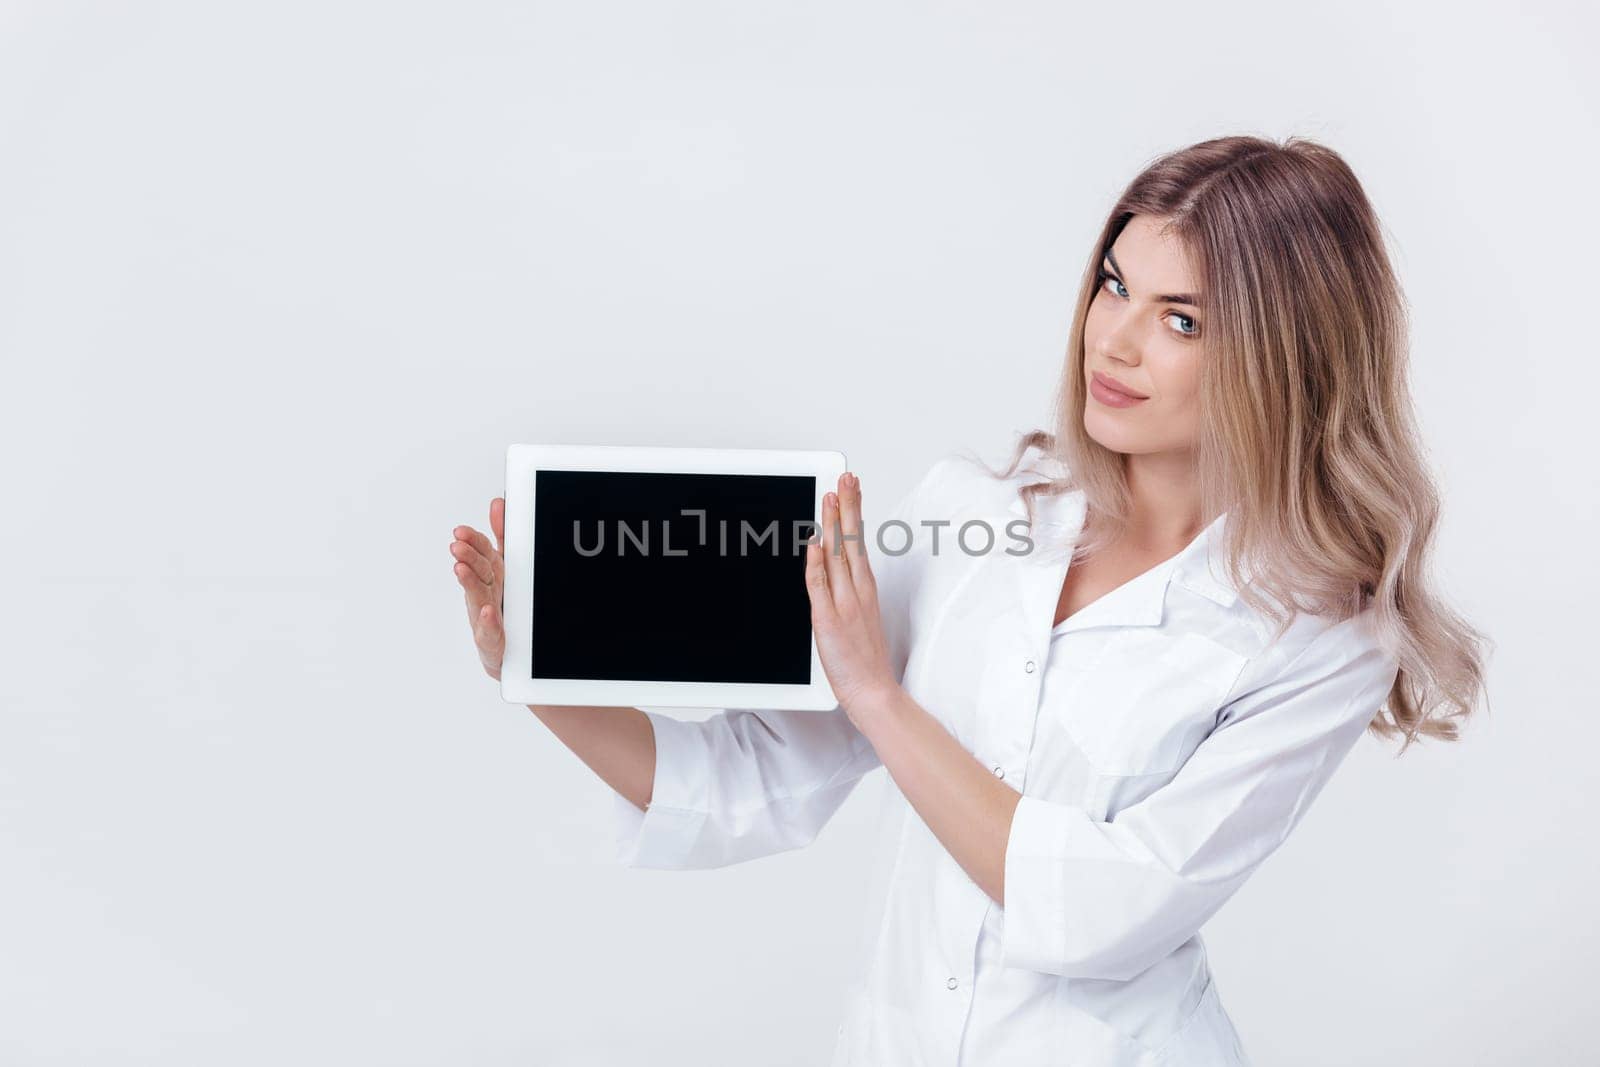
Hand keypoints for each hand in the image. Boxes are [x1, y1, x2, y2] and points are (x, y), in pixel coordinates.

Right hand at [451, 496, 506, 680]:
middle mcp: (487, 593)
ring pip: (478, 597)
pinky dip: (489, 621)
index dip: (472, 541)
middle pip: (479, 572)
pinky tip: (487, 611)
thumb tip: (498, 502)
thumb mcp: (509, 569)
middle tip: (457, 545)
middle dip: (467, 557)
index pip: (482, 553)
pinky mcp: (492, 642)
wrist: (516, 654)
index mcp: (493, 575)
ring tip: (461, 569)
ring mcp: (487, 618)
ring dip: (470, 582)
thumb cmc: (508, 607)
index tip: (460, 531)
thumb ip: (504, 537)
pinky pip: (490, 632)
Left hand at [806, 471, 902, 723]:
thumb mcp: (859, 615)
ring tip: (831, 497)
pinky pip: (820, 588)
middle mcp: (857, 591)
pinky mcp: (829, 621)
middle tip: (845, 478)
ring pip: (837, 556)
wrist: (873, 692)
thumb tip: (830, 561)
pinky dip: (817, 565)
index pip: (858, 541)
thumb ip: (846, 588)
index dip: (854, 512)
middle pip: (851, 541)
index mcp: (864, 588)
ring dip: (833, 525)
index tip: (851, 487)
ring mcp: (844, 604)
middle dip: (847, 506)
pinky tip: (815, 544)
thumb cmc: (865, 658)